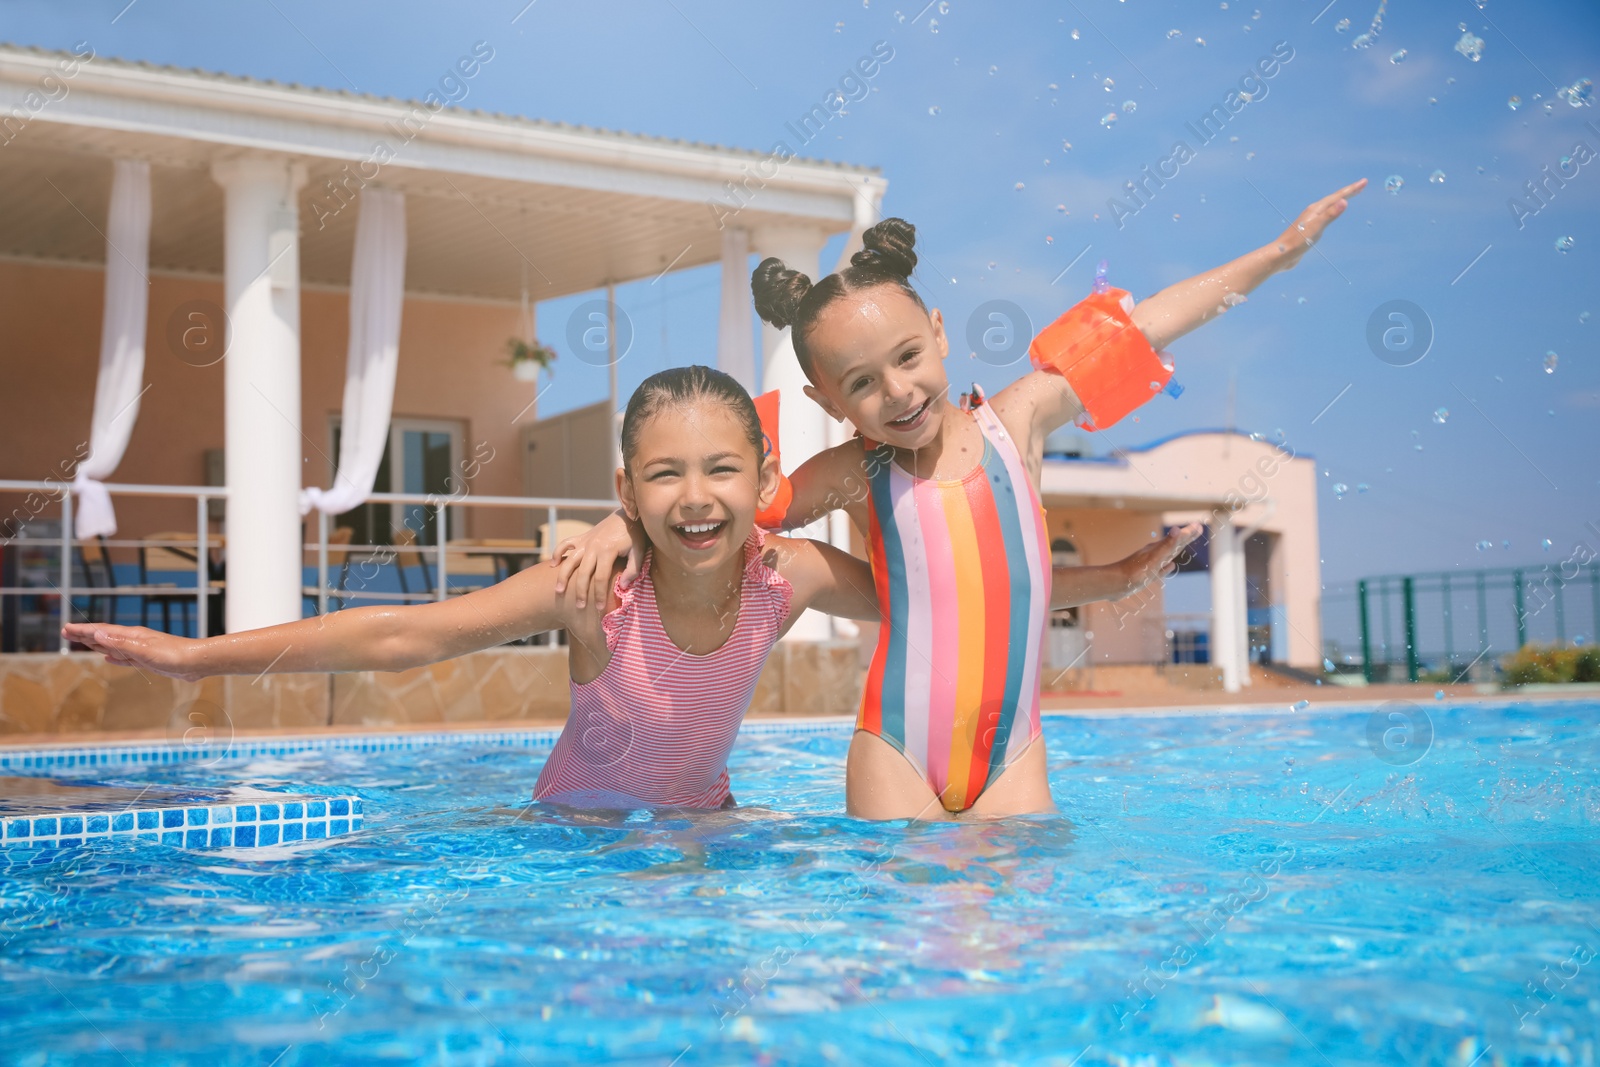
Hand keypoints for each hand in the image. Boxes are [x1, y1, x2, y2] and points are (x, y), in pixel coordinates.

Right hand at [61, 623, 202, 680]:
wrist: (196, 662)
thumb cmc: (173, 655)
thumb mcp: (144, 651)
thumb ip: (121, 644)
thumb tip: (97, 635)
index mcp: (132, 636)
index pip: (102, 631)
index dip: (83, 631)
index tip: (66, 629)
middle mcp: (135, 640)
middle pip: (104, 636)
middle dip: (85, 635)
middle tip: (66, 633)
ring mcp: (141, 650)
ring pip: (113, 646)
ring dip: (96, 644)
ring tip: (82, 642)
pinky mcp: (148, 660)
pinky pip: (125, 658)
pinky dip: (114, 657)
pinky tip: (109, 658)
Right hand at [551, 510, 643, 609]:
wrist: (627, 514)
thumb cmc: (635, 535)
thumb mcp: (639, 551)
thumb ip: (633, 569)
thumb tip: (622, 585)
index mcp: (608, 551)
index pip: (600, 578)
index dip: (599, 594)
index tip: (599, 607)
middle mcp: (593, 546)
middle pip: (583, 573)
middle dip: (580, 592)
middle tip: (579, 606)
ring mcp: (585, 541)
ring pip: (569, 560)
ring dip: (562, 576)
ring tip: (559, 591)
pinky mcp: (582, 537)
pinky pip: (565, 544)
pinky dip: (557, 553)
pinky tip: (553, 565)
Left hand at [1119, 522, 1202, 597]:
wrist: (1113, 584)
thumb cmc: (1134, 572)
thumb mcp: (1154, 558)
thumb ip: (1166, 545)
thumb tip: (1178, 529)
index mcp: (1158, 549)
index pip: (1177, 539)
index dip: (1189, 533)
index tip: (1199, 526)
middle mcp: (1154, 553)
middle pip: (1173, 543)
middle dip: (1185, 537)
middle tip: (1197, 529)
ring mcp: (1149, 564)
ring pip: (1167, 554)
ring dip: (1177, 549)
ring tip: (1184, 544)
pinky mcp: (1145, 575)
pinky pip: (1161, 568)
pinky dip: (1167, 566)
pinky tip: (1170, 566)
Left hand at [1270, 178, 1366, 271]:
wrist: (1281, 255)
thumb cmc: (1298, 242)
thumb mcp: (1316, 228)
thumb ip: (1330, 215)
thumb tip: (1344, 201)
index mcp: (1316, 209)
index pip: (1338, 196)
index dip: (1352, 189)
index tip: (1364, 182)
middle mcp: (1313, 212)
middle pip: (1334, 198)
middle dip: (1348, 192)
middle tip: (1362, 185)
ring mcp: (1310, 219)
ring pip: (1329, 206)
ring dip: (1339, 200)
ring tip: (1348, 196)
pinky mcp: (1308, 228)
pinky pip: (1325, 215)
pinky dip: (1332, 211)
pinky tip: (1331, 214)